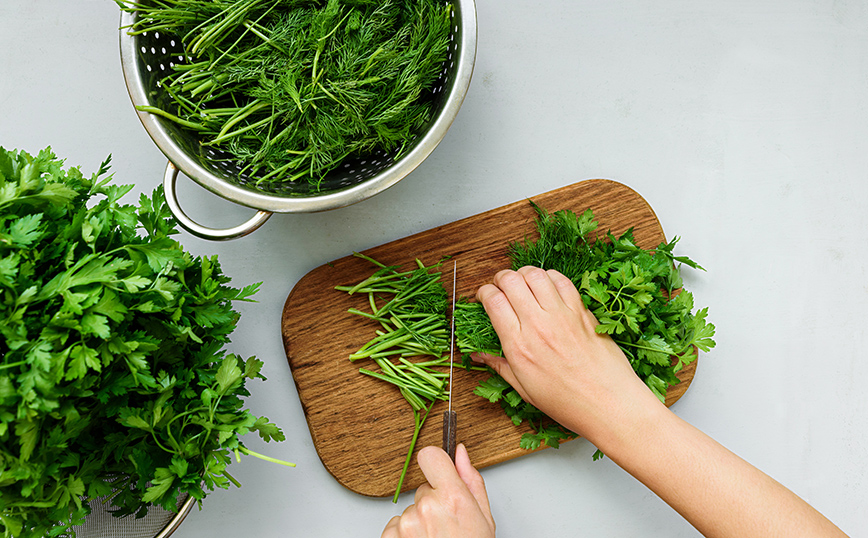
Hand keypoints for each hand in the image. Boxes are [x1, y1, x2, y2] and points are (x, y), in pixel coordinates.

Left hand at [381, 444, 494, 537]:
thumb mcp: (484, 518)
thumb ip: (471, 480)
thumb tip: (461, 453)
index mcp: (453, 497)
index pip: (430, 455)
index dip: (436, 463)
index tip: (440, 474)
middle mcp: (426, 507)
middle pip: (422, 488)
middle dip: (433, 502)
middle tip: (446, 525)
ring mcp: (406, 523)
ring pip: (410, 509)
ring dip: (419, 521)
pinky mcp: (391, 537)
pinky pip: (396, 525)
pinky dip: (405, 535)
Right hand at [472, 266, 663, 445]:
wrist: (609, 403)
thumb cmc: (568, 402)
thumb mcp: (525, 388)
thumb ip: (500, 366)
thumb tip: (478, 356)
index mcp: (519, 346)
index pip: (493, 301)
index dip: (484, 293)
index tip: (485, 297)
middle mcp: (539, 325)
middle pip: (511, 281)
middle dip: (500, 278)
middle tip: (501, 286)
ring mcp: (562, 316)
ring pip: (536, 274)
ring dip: (524, 273)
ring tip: (523, 283)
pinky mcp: (582, 312)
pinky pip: (562, 281)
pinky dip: (550, 277)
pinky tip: (547, 287)